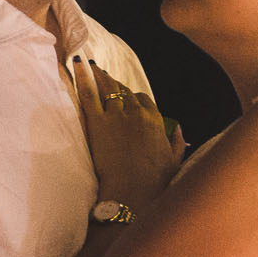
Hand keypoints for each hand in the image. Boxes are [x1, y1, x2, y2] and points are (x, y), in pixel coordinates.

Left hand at [72, 59, 183, 211]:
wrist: (132, 191)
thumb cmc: (154, 181)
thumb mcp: (174, 160)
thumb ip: (177, 142)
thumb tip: (179, 130)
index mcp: (155, 120)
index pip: (144, 100)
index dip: (134, 98)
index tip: (127, 98)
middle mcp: (137, 113)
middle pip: (125, 92)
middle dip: (115, 84)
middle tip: (105, 77)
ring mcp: (116, 116)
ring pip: (108, 89)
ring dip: (100, 76)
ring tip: (92, 67)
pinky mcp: (97, 123)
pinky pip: (88, 95)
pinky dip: (83, 78)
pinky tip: (78, 64)